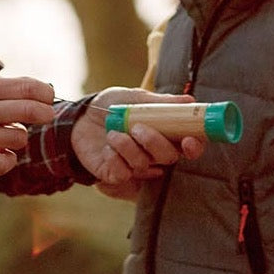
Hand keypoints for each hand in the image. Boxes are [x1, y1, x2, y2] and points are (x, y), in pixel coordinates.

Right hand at [0, 75, 55, 177]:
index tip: (50, 98)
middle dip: (45, 113)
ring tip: (3, 133)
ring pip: (20, 138)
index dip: (46, 93)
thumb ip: (5, 87)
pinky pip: (5, 163)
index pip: (27, 88)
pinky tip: (0, 152)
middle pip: (30, 111)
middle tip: (46, 115)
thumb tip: (43, 89)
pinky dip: (8, 158)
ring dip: (18, 136)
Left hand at [72, 87, 203, 187]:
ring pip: (144, 164)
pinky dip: (115, 158)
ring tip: (113, 132)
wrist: (80, 117)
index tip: (189, 140)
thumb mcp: (135, 98)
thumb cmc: (111, 106)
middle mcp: (153, 152)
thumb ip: (161, 103)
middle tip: (137, 128)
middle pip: (169, 157)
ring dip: (128, 147)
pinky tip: (106, 147)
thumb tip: (189, 100)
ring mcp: (135, 165)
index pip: (188, 145)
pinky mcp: (116, 175)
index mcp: (164, 133)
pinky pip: (123, 173)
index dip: (194, 146)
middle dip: (155, 142)